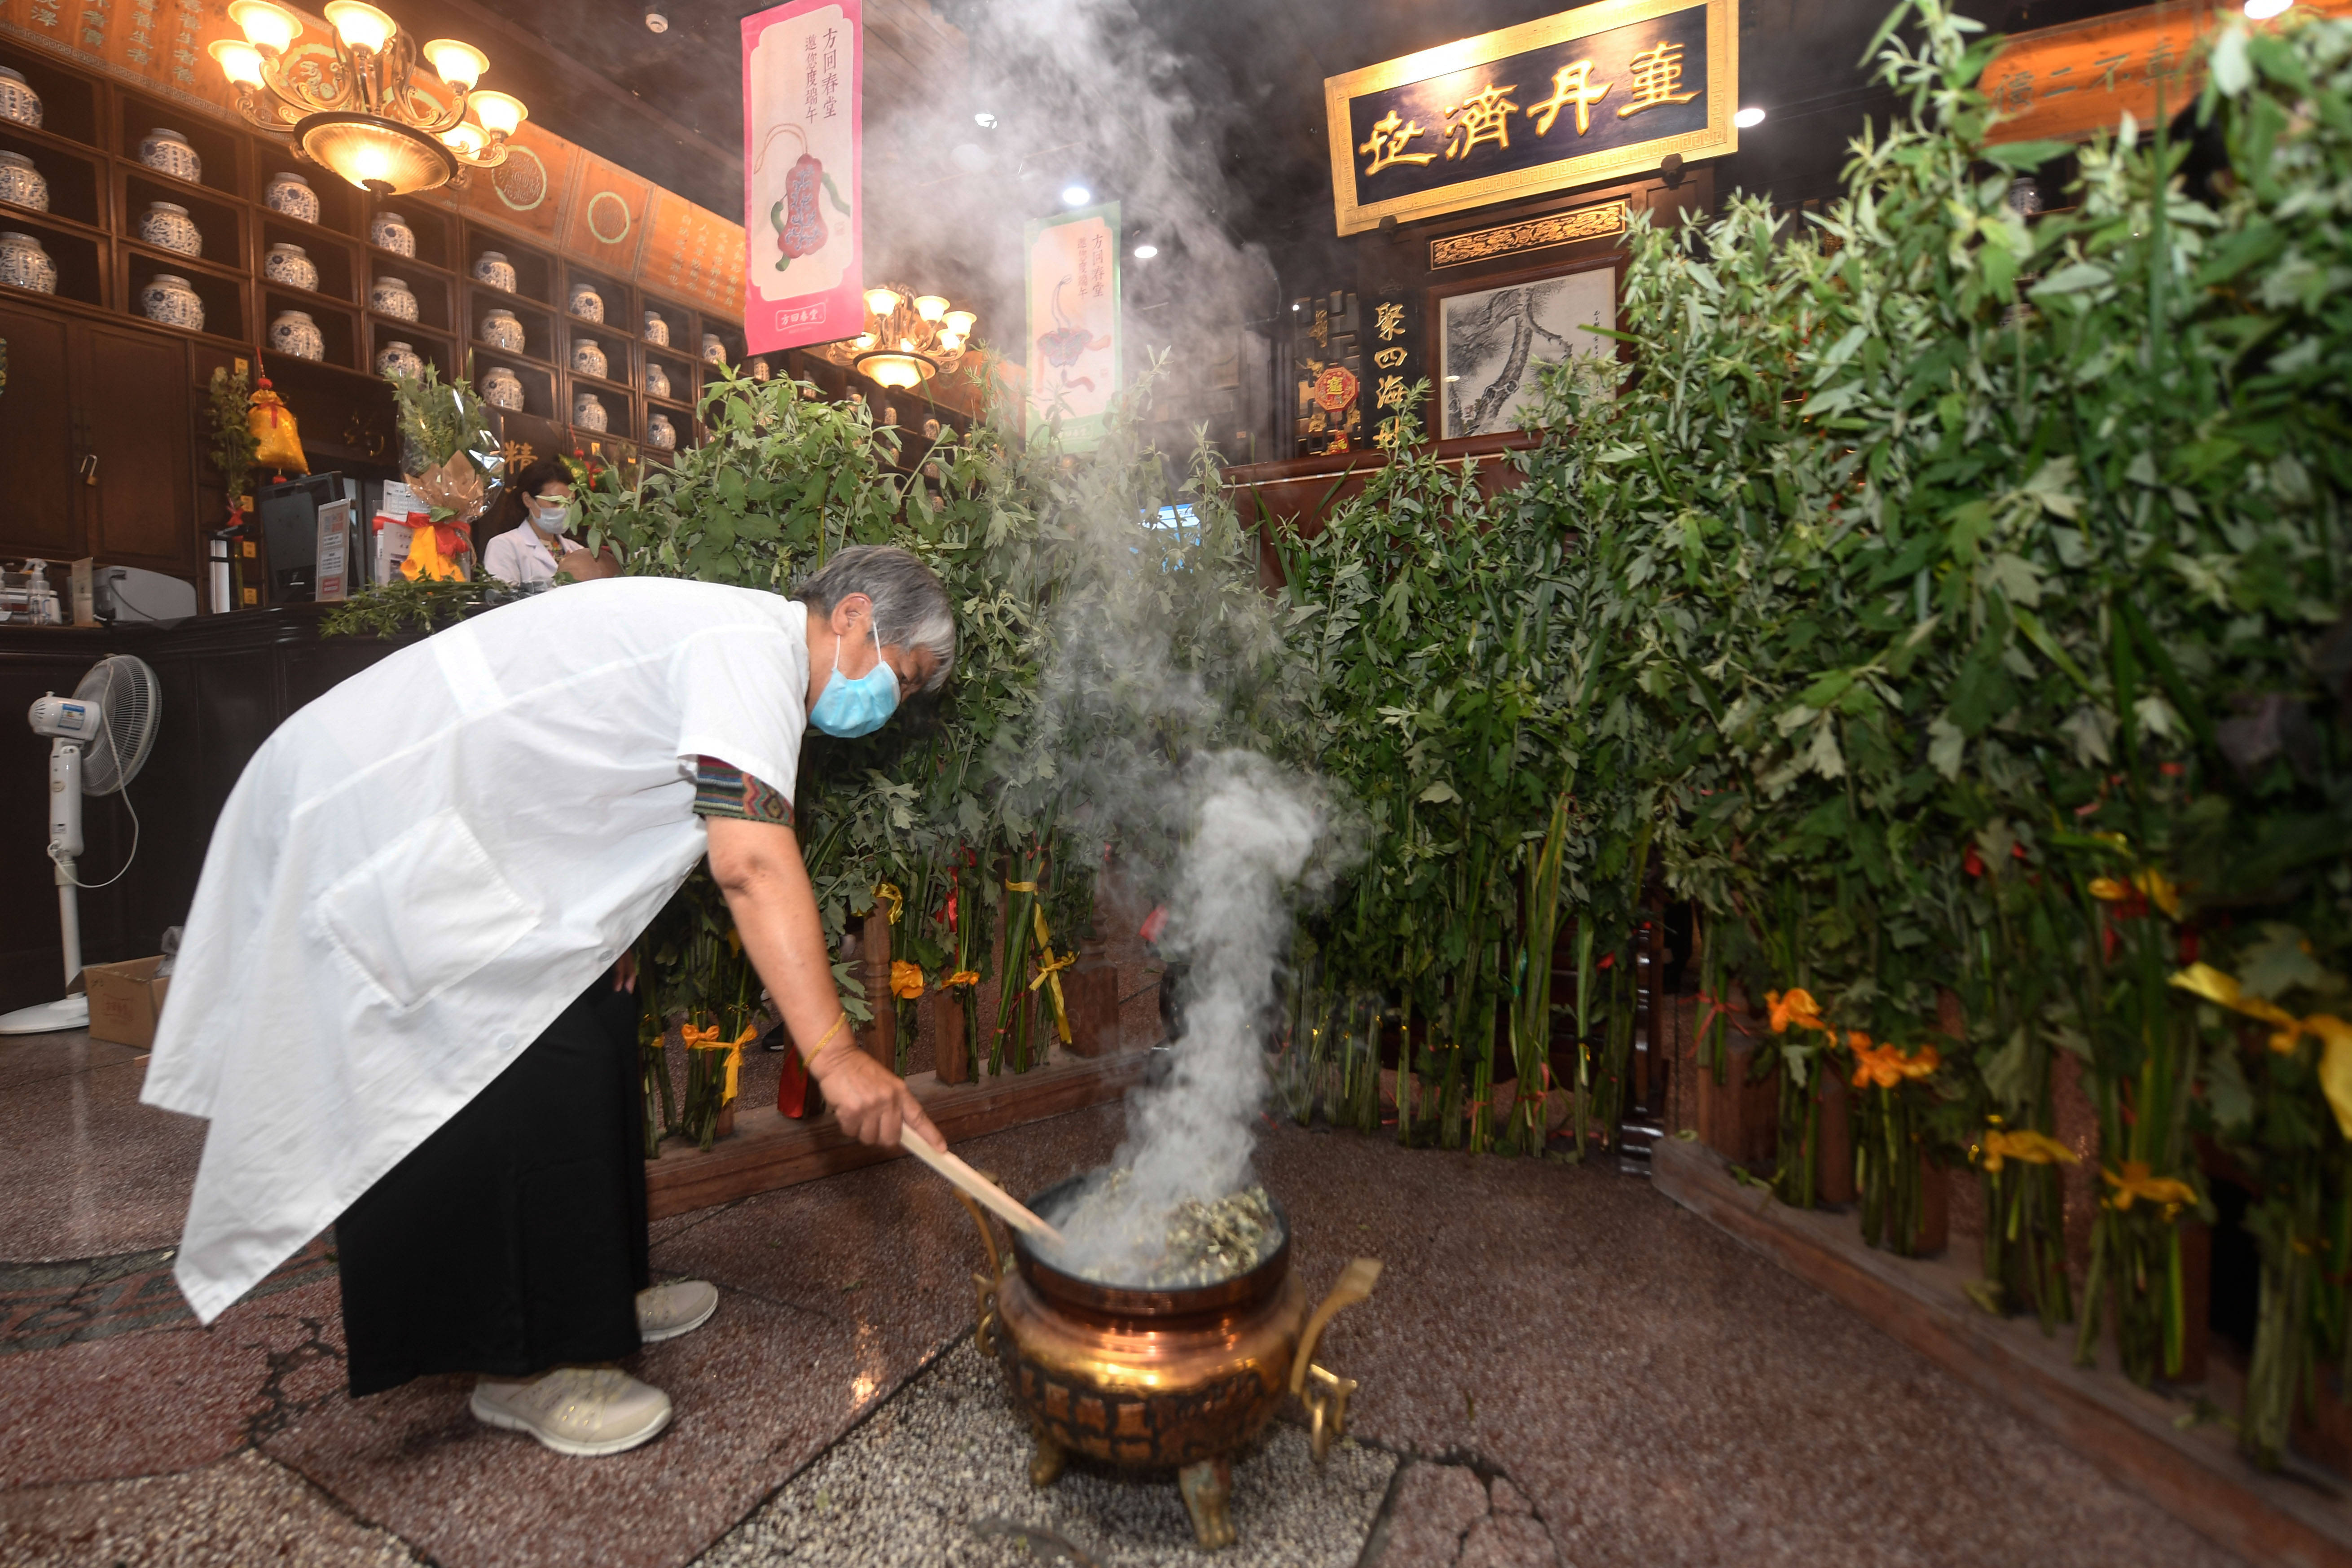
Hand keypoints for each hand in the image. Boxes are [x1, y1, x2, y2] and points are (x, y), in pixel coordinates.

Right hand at [809, 1041, 945, 1151]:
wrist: (837, 1058)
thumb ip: (894, 1105)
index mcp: (900, 1092)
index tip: (941, 1148)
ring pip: (869, 1138)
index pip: (919, 1117)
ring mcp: (871, 1106)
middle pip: (891, 1138)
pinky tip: (845, 1109)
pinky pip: (851, 1133)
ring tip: (856, 1110)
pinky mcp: (853, 1112)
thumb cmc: (860, 1071)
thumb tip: (897, 1132)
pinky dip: (847, 1125)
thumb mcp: (886, 1083)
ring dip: (861, 1130)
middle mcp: (889, 1100)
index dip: (930, 1135)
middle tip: (870, 1122)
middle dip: (880, 1136)